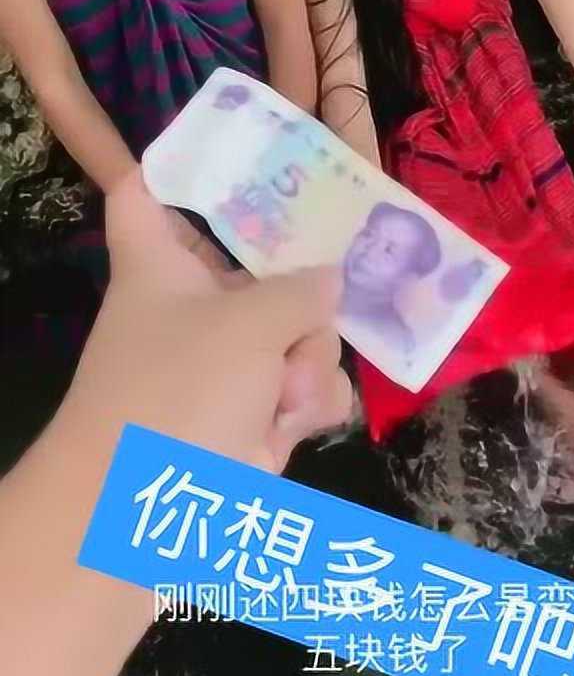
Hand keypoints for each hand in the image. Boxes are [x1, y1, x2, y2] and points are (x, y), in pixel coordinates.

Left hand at [62, 169, 351, 473]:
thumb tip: (330, 280)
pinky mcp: (249, 422)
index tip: (231, 149)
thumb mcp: (248, 326)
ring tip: (286, 398)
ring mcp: (223, 368)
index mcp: (160, 266)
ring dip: (308, 363)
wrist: (140, 527)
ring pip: (296, 334)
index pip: (147, 193)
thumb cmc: (176, 398)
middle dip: (303, 294)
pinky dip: (307, 406)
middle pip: (263, 270)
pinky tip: (297, 424)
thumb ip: (301, 292)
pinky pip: (302, 391)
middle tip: (319, 302)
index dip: (177, 164)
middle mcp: (191, 309)